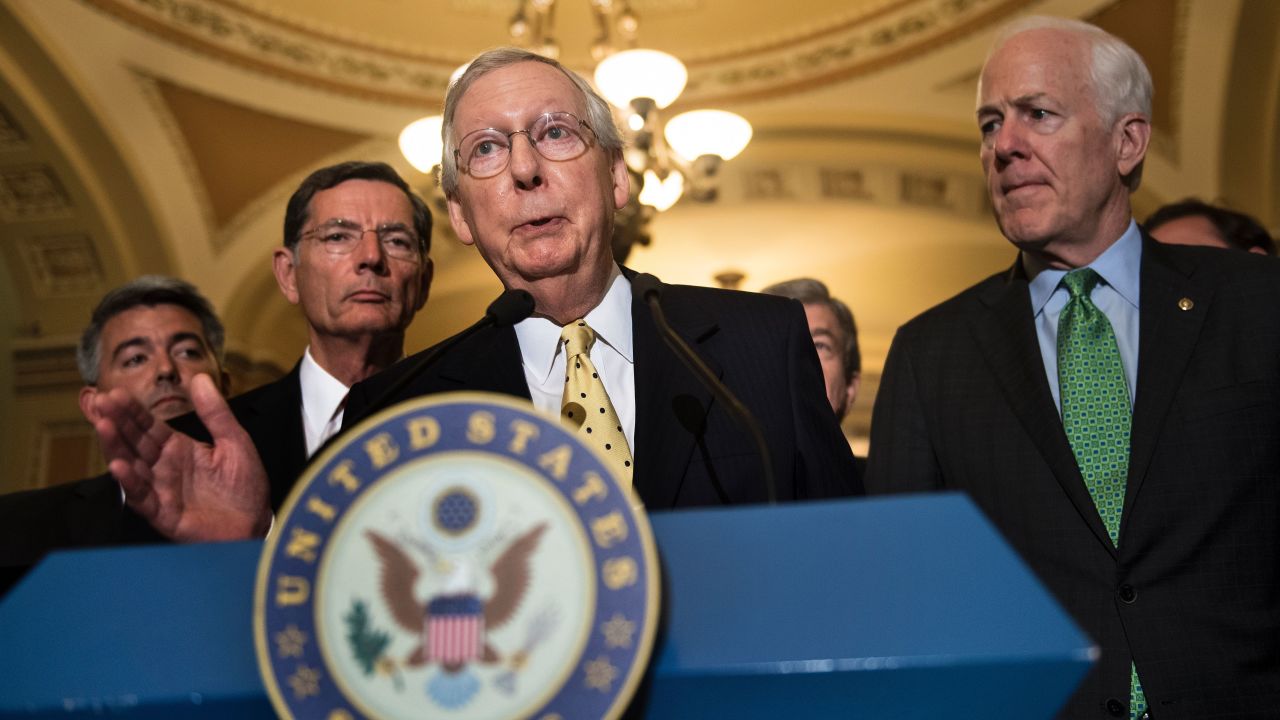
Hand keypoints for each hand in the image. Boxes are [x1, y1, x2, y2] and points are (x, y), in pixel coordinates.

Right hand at [93, 373, 270, 540]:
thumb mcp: (235, 442)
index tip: (115, 392)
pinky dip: (130, 482)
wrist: (255, 524)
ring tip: (103, 425)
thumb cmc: (245, 487)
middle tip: (101, 401)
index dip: (132, 411)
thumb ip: (216, 413)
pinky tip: (120, 465)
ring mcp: (161, 490)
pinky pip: (142, 497)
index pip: (149, 426)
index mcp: (179, 449)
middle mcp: (164, 467)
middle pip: (135, 442)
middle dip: (117, 421)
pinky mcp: (163, 513)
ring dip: (116, 447)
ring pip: (131, 466)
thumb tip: (199, 378)